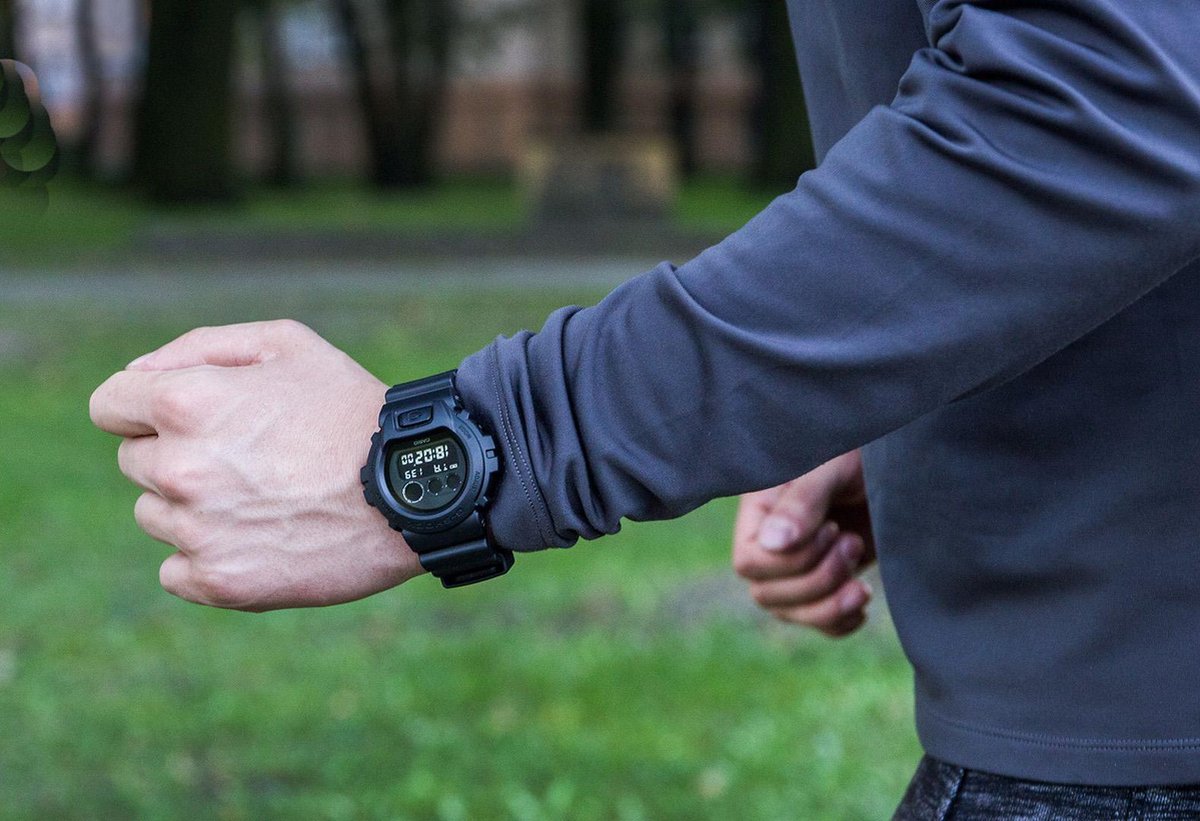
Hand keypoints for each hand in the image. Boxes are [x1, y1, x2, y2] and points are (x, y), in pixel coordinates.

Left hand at [90, 320, 423, 611]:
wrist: (414, 489)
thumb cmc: (352, 409)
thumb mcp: (287, 345)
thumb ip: (198, 348)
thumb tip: (135, 377)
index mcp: (186, 402)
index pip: (109, 406)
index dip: (147, 405)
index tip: (191, 416)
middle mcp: (179, 468)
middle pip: (134, 461)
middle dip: (179, 453)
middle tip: (251, 456)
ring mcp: (196, 531)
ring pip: (154, 515)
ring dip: (192, 506)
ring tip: (264, 497)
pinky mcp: (218, 582)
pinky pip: (175, 570)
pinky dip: (207, 556)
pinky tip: (260, 537)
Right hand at [732, 450, 875, 636]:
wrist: (902, 462)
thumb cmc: (860, 450)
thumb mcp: (831, 468)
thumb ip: (801, 502)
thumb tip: (770, 545)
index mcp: (760, 510)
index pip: (749, 562)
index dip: (791, 561)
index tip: (832, 528)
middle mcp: (772, 542)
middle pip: (767, 594)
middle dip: (818, 580)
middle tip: (853, 541)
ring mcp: (798, 566)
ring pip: (791, 613)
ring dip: (830, 604)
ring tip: (861, 571)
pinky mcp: (829, 581)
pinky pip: (818, 622)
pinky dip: (840, 621)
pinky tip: (862, 595)